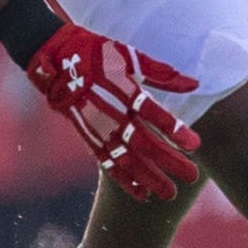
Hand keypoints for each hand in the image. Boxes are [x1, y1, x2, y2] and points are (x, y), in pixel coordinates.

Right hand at [23, 25, 201, 202]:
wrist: (52, 60)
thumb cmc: (96, 54)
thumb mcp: (129, 56)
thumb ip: (162, 73)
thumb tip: (194, 84)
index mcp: (122, 89)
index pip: (153, 114)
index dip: (174, 130)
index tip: (195, 145)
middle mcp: (109, 112)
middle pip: (142, 142)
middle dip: (168, 161)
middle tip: (192, 176)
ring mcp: (96, 127)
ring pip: (124, 158)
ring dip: (148, 177)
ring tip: (169, 193)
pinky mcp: (86, 136)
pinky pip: (106, 162)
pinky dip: (123, 179)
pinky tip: (141, 193)